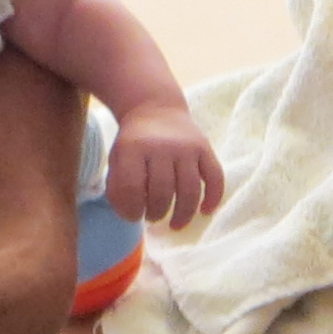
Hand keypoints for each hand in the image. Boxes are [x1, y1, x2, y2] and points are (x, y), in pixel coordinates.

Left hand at [107, 100, 225, 229]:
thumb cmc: (133, 142)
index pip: (133, 189)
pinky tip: (206, 212)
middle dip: (157, 213)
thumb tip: (132, 216)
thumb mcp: (117, 159)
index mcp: (133, 148)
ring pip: (190, 190)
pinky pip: (215, 177)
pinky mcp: (205, 148)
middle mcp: (162, 146)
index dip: (132, 210)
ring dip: (183, 214)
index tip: (134, 216)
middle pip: (162, 192)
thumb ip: (118, 188)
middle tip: (152, 217)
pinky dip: (213, 198)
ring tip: (175, 225)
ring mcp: (186, 147)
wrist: (155, 108)